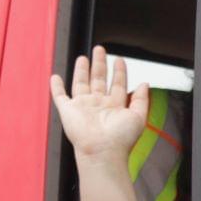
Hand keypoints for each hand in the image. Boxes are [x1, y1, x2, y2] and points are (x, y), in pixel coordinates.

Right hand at [50, 46, 147, 163]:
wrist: (103, 151)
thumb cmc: (121, 139)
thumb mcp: (138, 116)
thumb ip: (141, 99)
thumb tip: (145, 83)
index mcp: (114, 106)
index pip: (117, 84)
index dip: (119, 71)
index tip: (119, 60)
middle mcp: (98, 105)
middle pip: (98, 79)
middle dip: (100, 64)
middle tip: (100, 49)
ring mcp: (83, 107)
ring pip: (81, 83)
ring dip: (82, 70)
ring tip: (83, 57)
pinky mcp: (68, 110)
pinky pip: (60, 96)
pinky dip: (56, 86)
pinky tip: (55, 77)